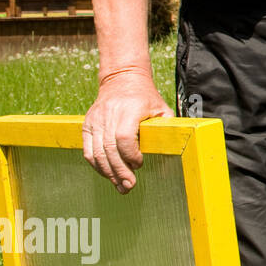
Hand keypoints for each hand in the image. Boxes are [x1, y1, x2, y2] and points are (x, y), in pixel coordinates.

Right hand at [82, 70, 173, 194]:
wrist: (121, 80)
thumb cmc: (146, 97)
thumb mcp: (161, 108)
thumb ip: (166, 127)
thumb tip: (177, 149)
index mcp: (129, 110)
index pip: (124, 137)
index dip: (131, 155)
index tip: (140, 164)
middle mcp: (109, 114)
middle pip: (109, 149)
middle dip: (120, 171)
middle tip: (129, 186)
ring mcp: (95, 120)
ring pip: (97, 152)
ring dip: (108, 172)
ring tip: (120, 185)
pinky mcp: (87, 125)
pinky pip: (88, 150)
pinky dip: (97, 165)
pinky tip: (108, 174)